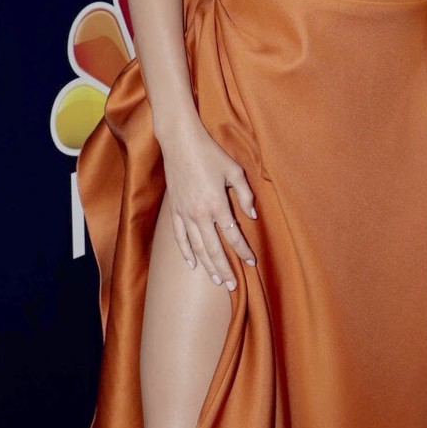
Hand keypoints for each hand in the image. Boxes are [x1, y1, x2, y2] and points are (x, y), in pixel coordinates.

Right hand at [161, 118, 256, 286]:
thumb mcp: (234, 170)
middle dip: (225, 268)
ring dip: (207, 265)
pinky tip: (192, 264)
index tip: (252, 262)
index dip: (243, 251)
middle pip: (213, 248)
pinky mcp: (175, 210)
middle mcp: (199, 213)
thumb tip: (251, 215)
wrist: (180, 142)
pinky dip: (186, 252)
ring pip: (196, 247)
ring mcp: (184, 213)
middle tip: (233, 285)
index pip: (232, 235)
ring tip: (217, 280)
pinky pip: (180, 237)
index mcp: (216, 203)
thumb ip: (245, 194)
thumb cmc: (210, 153)